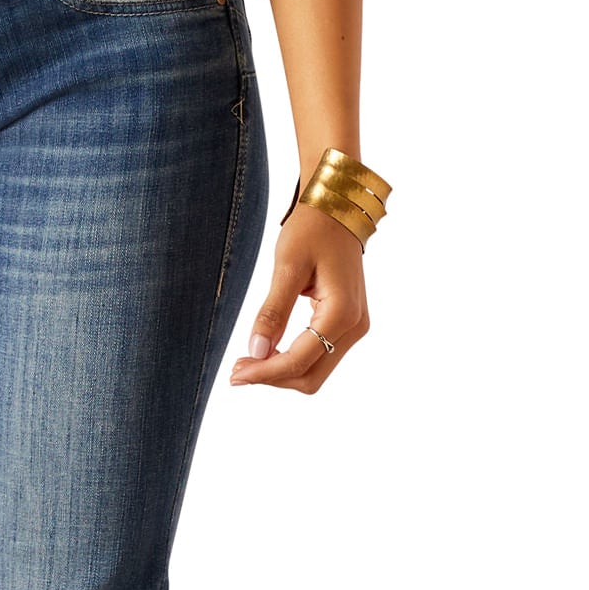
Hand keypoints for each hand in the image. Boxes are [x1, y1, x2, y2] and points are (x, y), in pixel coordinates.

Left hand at [230, 204, 369, 393]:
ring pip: (315, 372)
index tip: (234, 374)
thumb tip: (256, 352)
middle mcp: (354, 326)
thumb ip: (272, 312)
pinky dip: (292, 361)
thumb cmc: (312, 230)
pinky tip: (268, 352)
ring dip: (281, 373)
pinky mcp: (347, 325)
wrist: (337, 212)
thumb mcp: (287, 267)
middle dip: (272, 378)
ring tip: (248, 362)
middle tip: (237, 370)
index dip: (265, 373)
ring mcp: (354, 327)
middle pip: (310, 377)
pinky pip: (319, 356)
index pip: (299, 361)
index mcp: (341, 313)